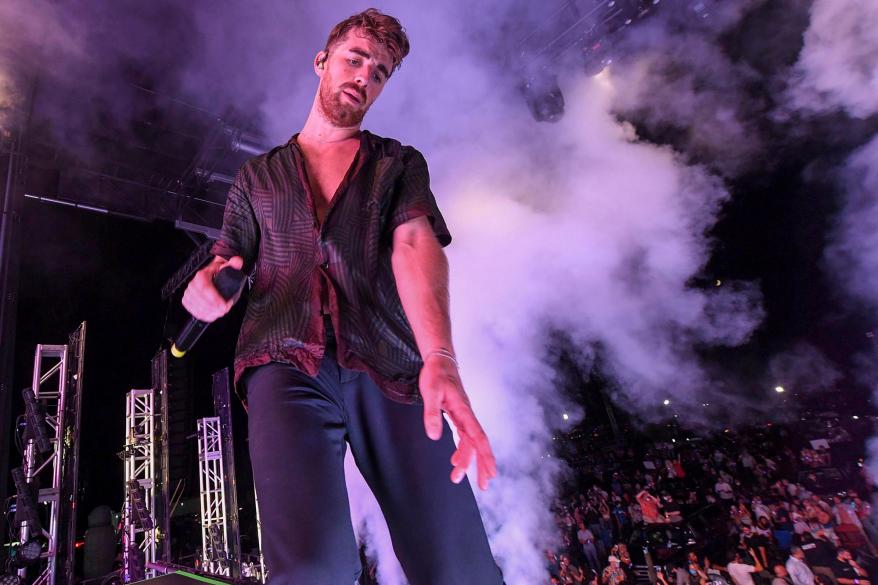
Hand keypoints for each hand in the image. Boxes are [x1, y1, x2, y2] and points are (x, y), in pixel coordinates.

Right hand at [182, 256, 243, 321]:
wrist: (211, 276)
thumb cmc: (218, 273)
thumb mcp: (227, 267)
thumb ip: (233, 264)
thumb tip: (237, 261)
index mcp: (201, 275)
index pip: (204, 288)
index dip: (214, 298)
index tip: (224, 305)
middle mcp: (192, 284)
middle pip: (201, 300)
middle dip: (215, 307)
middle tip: (225, 309)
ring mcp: (189, 294)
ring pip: (197, 307)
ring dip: (211, 312)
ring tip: (221, 310)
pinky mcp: (188, 302)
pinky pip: (194, 312)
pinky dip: (205, 315)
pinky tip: (213, 314)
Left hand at [419, 354, 497, 489]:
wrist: (440, 360)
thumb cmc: (436, 374)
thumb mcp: (430, 392)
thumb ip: (432, 414)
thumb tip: (434, 436)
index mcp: (464, 411)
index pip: (479, 437)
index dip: (485, 456)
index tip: (490, 472)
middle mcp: (467, 416)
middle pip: (478, 444)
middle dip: (482, 465)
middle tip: (483, 485)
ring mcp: (463, 416)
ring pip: (471, 442)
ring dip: (468, 460)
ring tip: (458, 477)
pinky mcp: (458, 415)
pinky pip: (464, 437)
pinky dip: (462, 450)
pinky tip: (457, 461)